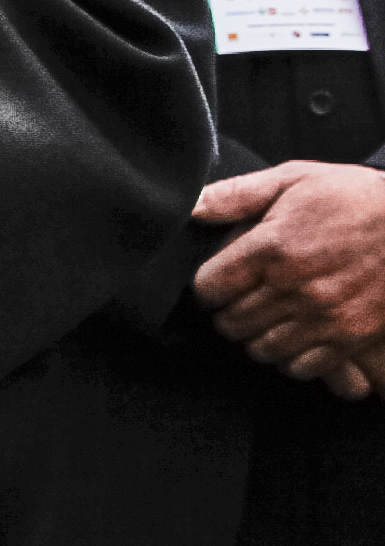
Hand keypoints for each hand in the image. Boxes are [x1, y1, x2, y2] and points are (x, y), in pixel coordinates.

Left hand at [190, 161, 384, 397]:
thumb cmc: (354, 197)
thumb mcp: (295, 179)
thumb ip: (237, 194)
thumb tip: (191, 206)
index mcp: (273, 247)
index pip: (209, 287)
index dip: (207, 286)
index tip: (218, 282)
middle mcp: (294, 287)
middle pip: (231, 323)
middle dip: (228, 313)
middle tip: (240, 301)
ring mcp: (322, 317)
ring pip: (260, 349)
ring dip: (255, 337)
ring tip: (265, 319)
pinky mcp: (349, 338)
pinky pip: (300, 366)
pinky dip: (290, 356)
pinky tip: (294, 335)